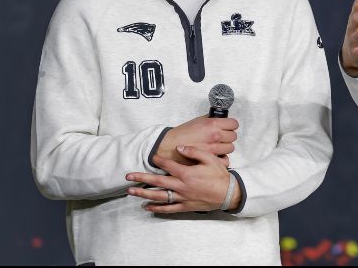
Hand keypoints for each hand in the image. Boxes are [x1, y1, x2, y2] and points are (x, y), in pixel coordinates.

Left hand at [126, 145, 241, 212]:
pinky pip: (168, 208)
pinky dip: (156, 208)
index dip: (158, 160)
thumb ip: (194, 152)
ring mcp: (182, 197)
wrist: (229, 193)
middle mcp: (181, 186)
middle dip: (141, 178)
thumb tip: (180, 147)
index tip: (152, 157)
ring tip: (131, 192)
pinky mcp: (184, 206)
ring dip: (143, 194)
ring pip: (159, 196)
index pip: (168, 165)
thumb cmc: (220, 175)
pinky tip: (147, 206)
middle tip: (128, 176)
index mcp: (186, 173)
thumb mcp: (210, 159)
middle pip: (157, 182)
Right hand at [157, 115, 238, 166]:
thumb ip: (211, 119)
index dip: (231, 125)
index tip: (228, 127)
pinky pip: (225, 160)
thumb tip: (220, 118)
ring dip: (225, 147)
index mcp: (213, 124)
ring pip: (230, 148)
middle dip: (228, 136)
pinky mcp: (211, 159)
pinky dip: (222, 158)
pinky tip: (217, 155)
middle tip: (222, 137)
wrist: (171, 146)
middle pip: (233, 136)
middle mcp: (216, 136)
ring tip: (217, 146)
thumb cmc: (183, 133)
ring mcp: (214, 148)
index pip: (234, 124)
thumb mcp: (198, 120)